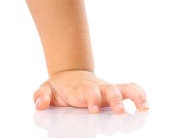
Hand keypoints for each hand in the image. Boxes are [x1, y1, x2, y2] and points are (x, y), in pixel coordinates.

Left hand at [34, 69, 148, 112]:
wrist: (69, 76)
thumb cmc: (60, 88)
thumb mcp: (47, 90)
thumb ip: (41, 97)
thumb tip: (40, 105)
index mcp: (81, 90)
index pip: (87, 93)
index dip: (91, 99)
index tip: (93, 110)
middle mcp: (98, 89)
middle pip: (109, 90)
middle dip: (115, 100)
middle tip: (118, 111)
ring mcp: (108, 90)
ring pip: (124, 88)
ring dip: (133, 97)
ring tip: (143, 108)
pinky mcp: (116, 92)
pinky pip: (131, 90)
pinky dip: (140, 95)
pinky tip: (145, 105)